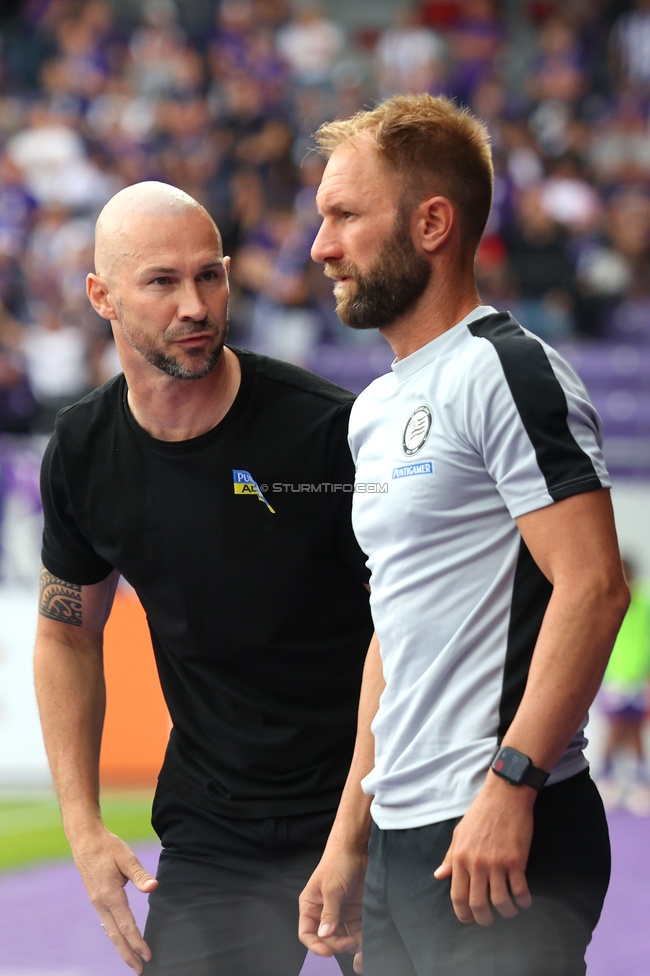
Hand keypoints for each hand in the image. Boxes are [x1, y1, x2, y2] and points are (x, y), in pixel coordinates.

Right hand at [70, 825, 157, 972]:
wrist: (85, 840)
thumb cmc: (108, 846)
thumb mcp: (126, 856)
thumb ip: (139, 874)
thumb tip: (153, 887)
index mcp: (109, 894)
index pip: (126, 924)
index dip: (137, 941)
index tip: (147, 955)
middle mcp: (101, 903)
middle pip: (116, 935)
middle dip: (128, 954)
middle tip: (140, 970)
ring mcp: (96, 902)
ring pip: (110, 931)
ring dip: (121, 947)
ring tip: (132, 961)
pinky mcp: (96, 899)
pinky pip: (107, 923)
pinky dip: (115, 935)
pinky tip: (121, 940)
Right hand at [299, 847, 366, 971]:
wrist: (356, 848)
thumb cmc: (337, 862)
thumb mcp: (331, 888)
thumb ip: (329, 913)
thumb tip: (324, 935)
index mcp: (311, 906)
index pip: (307, 933)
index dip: (315, 945)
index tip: (328, 952)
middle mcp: (323, 912)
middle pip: (326, 938)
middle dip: (337, 944)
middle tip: (349, 944)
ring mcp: (339, 912)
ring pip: (342, 937)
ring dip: (349, 944)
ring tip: (359, 944)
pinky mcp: (354, 911)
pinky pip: (355, 930)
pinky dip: (360, 937)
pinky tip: (365, 940)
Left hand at [433, 775, 534, 926]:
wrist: (504, 795)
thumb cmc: (480, 813)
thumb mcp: (459, 833)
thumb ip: (450, 857)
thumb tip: (439, 875)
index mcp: (460, 857)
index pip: (457, 895)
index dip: (462, 913)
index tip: (468, 920)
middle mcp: (476, 864)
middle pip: (478, 904)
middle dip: (484, 919)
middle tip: (489, 921)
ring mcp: (497, 863)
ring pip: (501, 901)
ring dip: (507, 912)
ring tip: (510, 911)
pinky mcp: (516, 860)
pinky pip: (520, 890)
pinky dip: (523, 901)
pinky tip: (524, 901)